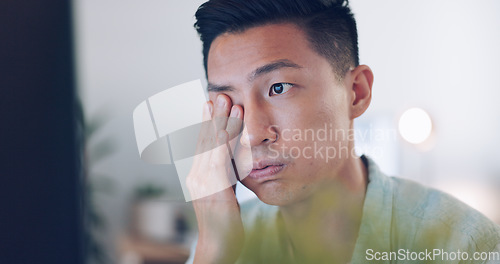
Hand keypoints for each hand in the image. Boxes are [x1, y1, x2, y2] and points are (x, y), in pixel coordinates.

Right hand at [187, 94, 244, 263]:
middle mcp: (196, 176)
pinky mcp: (212, 190)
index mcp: (198, 176)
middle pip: (204, 140)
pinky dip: (222, 144)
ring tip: (226, 102)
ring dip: (219, 122)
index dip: (206, 122)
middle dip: (211, 116)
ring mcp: (202, 182)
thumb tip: (233, 158)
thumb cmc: (224, 222)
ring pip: (211, 147)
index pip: (202, 144)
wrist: (217, 245)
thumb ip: (226, 175)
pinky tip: (226, 129)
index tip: (210, 103)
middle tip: (218, 94)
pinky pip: (218, 162)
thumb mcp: (224, 193)